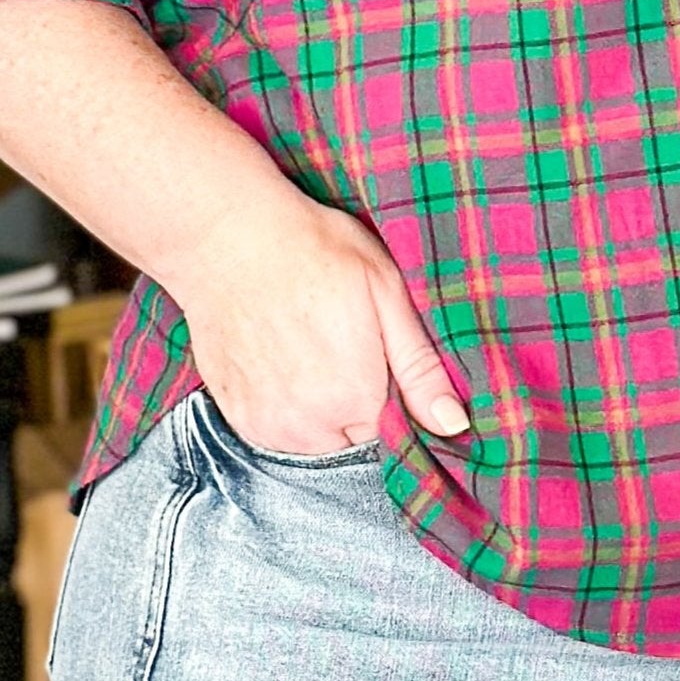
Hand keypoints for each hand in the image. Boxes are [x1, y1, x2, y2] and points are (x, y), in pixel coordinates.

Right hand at [160, 171, 469, 460]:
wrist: (227, 236)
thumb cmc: (314, 250)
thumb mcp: (387, 292)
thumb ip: (421, 368)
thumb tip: (453, 423)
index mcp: (355, 399)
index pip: (397, 436)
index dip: (399, 403)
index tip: (387, 364)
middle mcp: (308, 426)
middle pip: (355, 444)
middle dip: (362, 411)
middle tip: (350, 350)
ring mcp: (265, 424)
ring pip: (315, 443)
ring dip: (324, 416)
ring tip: (317, 353)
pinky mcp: (233, 414)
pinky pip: (275, 433)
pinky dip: (287, 410)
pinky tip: (286, 361)